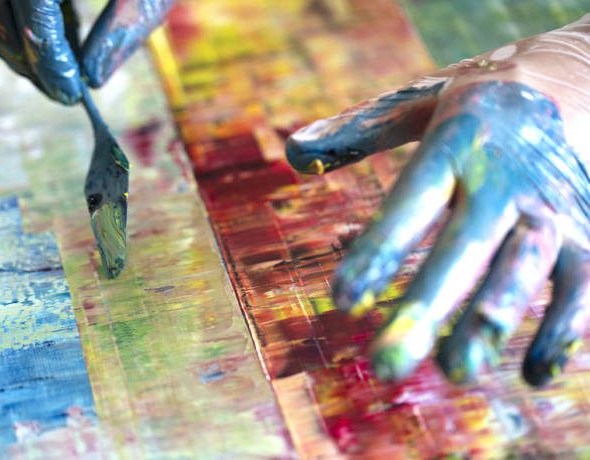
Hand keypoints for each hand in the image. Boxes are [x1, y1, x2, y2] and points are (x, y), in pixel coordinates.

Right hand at [0, 0, 173, 103]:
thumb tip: (94, 78)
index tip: (69, 96)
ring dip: (17, 42)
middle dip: (27, 57)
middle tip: (60, 93)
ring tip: (58, 74)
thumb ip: (127, 26)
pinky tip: (52, 43)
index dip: (48, 57)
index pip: (33, 7)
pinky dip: (16, 18)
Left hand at [286, 17, 589, 386]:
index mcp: (456, 142)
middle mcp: (505, 176)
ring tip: (456, 372)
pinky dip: (564, 328)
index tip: (343, 302)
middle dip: (426, 305)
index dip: (378, 251)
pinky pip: (582, 283)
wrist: (574, 78)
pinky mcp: (588, 230)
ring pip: (525, 266)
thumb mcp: (416, 103)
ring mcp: (553, 204)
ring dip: (492, 319)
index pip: (411, 201)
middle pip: (465, 244)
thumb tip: (291, 152)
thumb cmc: (474, 108)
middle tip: (387, 365)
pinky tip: (534, 375)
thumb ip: (357, 131)